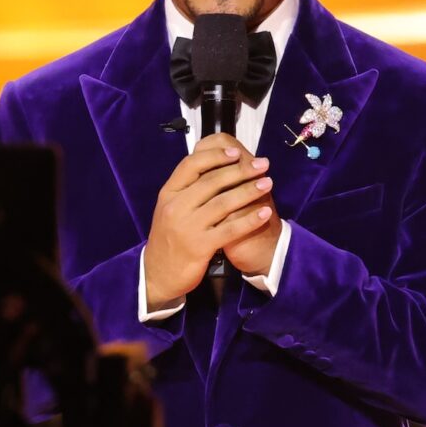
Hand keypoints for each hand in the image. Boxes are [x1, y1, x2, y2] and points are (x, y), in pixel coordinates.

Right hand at [144, 133, 273, 309]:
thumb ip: (187, 189)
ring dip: (249, 191)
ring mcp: (187, 227)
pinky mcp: (200, 246)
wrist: (157, 274)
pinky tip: (265, 213)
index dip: (215, 155)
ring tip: (268, 183)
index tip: (235, 152)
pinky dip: (250, 220)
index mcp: (168, 193)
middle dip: (240, 170)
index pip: (191, 165)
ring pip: (223, 203)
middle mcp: (176, 207)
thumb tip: (213, 163)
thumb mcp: (170, 208)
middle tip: (262, 164)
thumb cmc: (169, 237)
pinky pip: (230, 229)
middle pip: (211, 181)